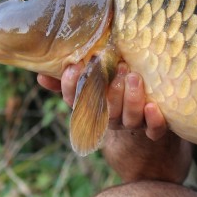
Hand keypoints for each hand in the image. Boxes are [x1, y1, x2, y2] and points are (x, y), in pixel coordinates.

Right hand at [36, 64, 168, 141]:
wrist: (141, 119)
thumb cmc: (111, 92)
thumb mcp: (89, 84)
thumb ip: (68, 80)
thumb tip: (41, 74)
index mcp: (92, 108)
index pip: (77, 101)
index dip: (72, 87)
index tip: (74, 67)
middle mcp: (111, 119)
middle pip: (107, 110)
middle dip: (110, 89)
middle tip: (118, 66)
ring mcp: (133, 124)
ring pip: (130, 117)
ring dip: (132, 98)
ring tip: (134, 77)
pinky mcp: (154, 128)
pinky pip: (154, 130)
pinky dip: (154, 120)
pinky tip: (152, 106)